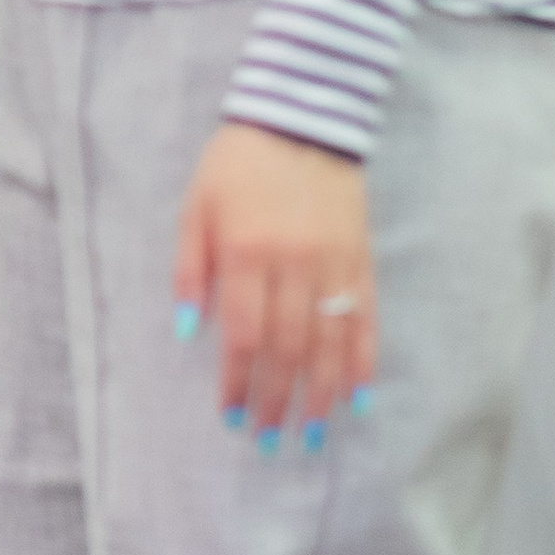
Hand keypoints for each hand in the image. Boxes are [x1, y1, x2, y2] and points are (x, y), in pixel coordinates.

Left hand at [172, 123, 374, 444]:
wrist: (302, 116)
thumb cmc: (237, 166)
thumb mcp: (195, 209)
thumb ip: (190, 270)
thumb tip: (188, 332)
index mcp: (247, 252)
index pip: (243, 335)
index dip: (238, 380)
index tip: (231, 415)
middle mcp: (294, 263)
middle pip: (289, 348)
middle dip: (277, 399)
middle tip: (269, 437)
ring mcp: (334, 262)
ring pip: (330, 342)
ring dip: (319, 394)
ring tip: (310, 433)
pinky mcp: (362, 258)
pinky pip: (366, 318)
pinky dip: (362, 360)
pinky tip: (357, 397)